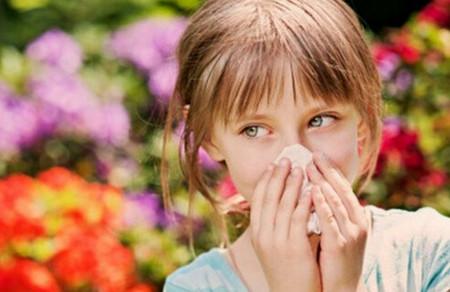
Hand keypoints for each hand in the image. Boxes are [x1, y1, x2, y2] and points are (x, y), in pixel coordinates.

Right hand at [250, 158, 320, 291]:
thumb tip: (283, 200)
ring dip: (292, 185)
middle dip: (278, 176)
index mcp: (257, 233)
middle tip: (286, 159)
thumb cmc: (286, 269)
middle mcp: (263, 235)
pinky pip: (299, 219)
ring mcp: (277, 242)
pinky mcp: (294, 248)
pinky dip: (304, 203)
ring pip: (283, 206)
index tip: (273, 165)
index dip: (266, 180)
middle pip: (269, 198)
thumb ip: (275, 224)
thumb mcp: (273, 245)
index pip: (258, 200)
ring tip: (299, 169)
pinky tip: (310, 191)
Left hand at [306, 152, 367, 291]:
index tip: (317, 155)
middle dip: (325, 171)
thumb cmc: (336, 258)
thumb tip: (317, 189)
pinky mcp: (340, 245)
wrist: (342, 287)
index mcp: (356, 217)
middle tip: (311, 155)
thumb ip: (331, 211)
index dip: (330, 170)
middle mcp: (357, 222)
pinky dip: (321, 205)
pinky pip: (329, 221)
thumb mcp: (338, 230)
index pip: (342, 188)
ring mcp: (350, 234)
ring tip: (309, 168)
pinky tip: (312, 193)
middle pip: (340, 191)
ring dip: (321, 183)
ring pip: (335, 202)